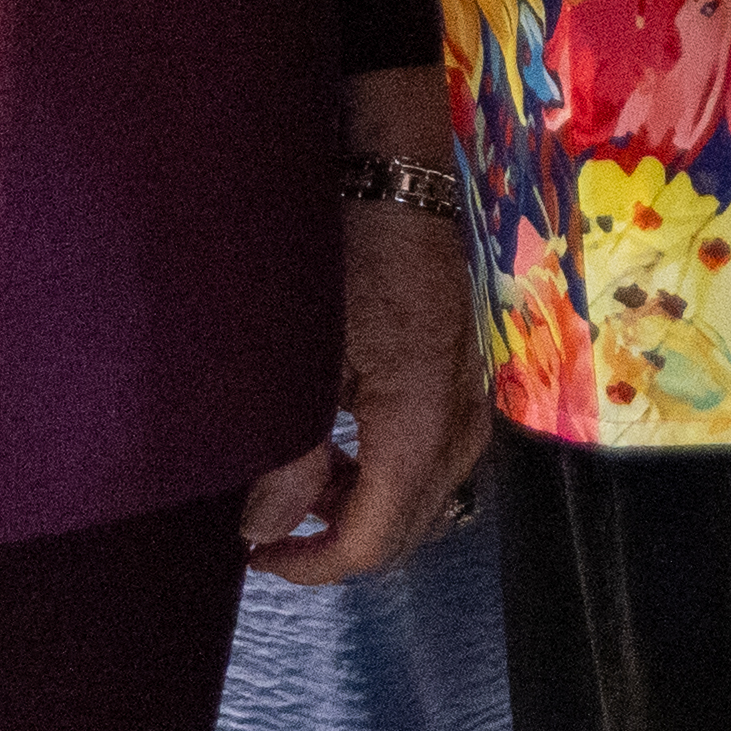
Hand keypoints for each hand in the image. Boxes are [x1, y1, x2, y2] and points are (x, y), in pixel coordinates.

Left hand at [246, 75, 490, 582]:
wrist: (398, 164)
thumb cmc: (343, 248)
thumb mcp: (303, 357)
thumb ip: (290, 454)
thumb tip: (266, 530)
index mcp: (419, 417)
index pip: (377, 538)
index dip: (314, 566)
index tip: (255, 555)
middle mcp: (462, 415)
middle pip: (412, 526)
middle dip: (340, 541)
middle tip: (270, 527)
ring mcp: (475, 391)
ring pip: (429, 491)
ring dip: (367, 504)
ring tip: (303, 480)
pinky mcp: (470, 367)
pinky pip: (439, 450)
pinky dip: (390, 467)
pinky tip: (345, 439)